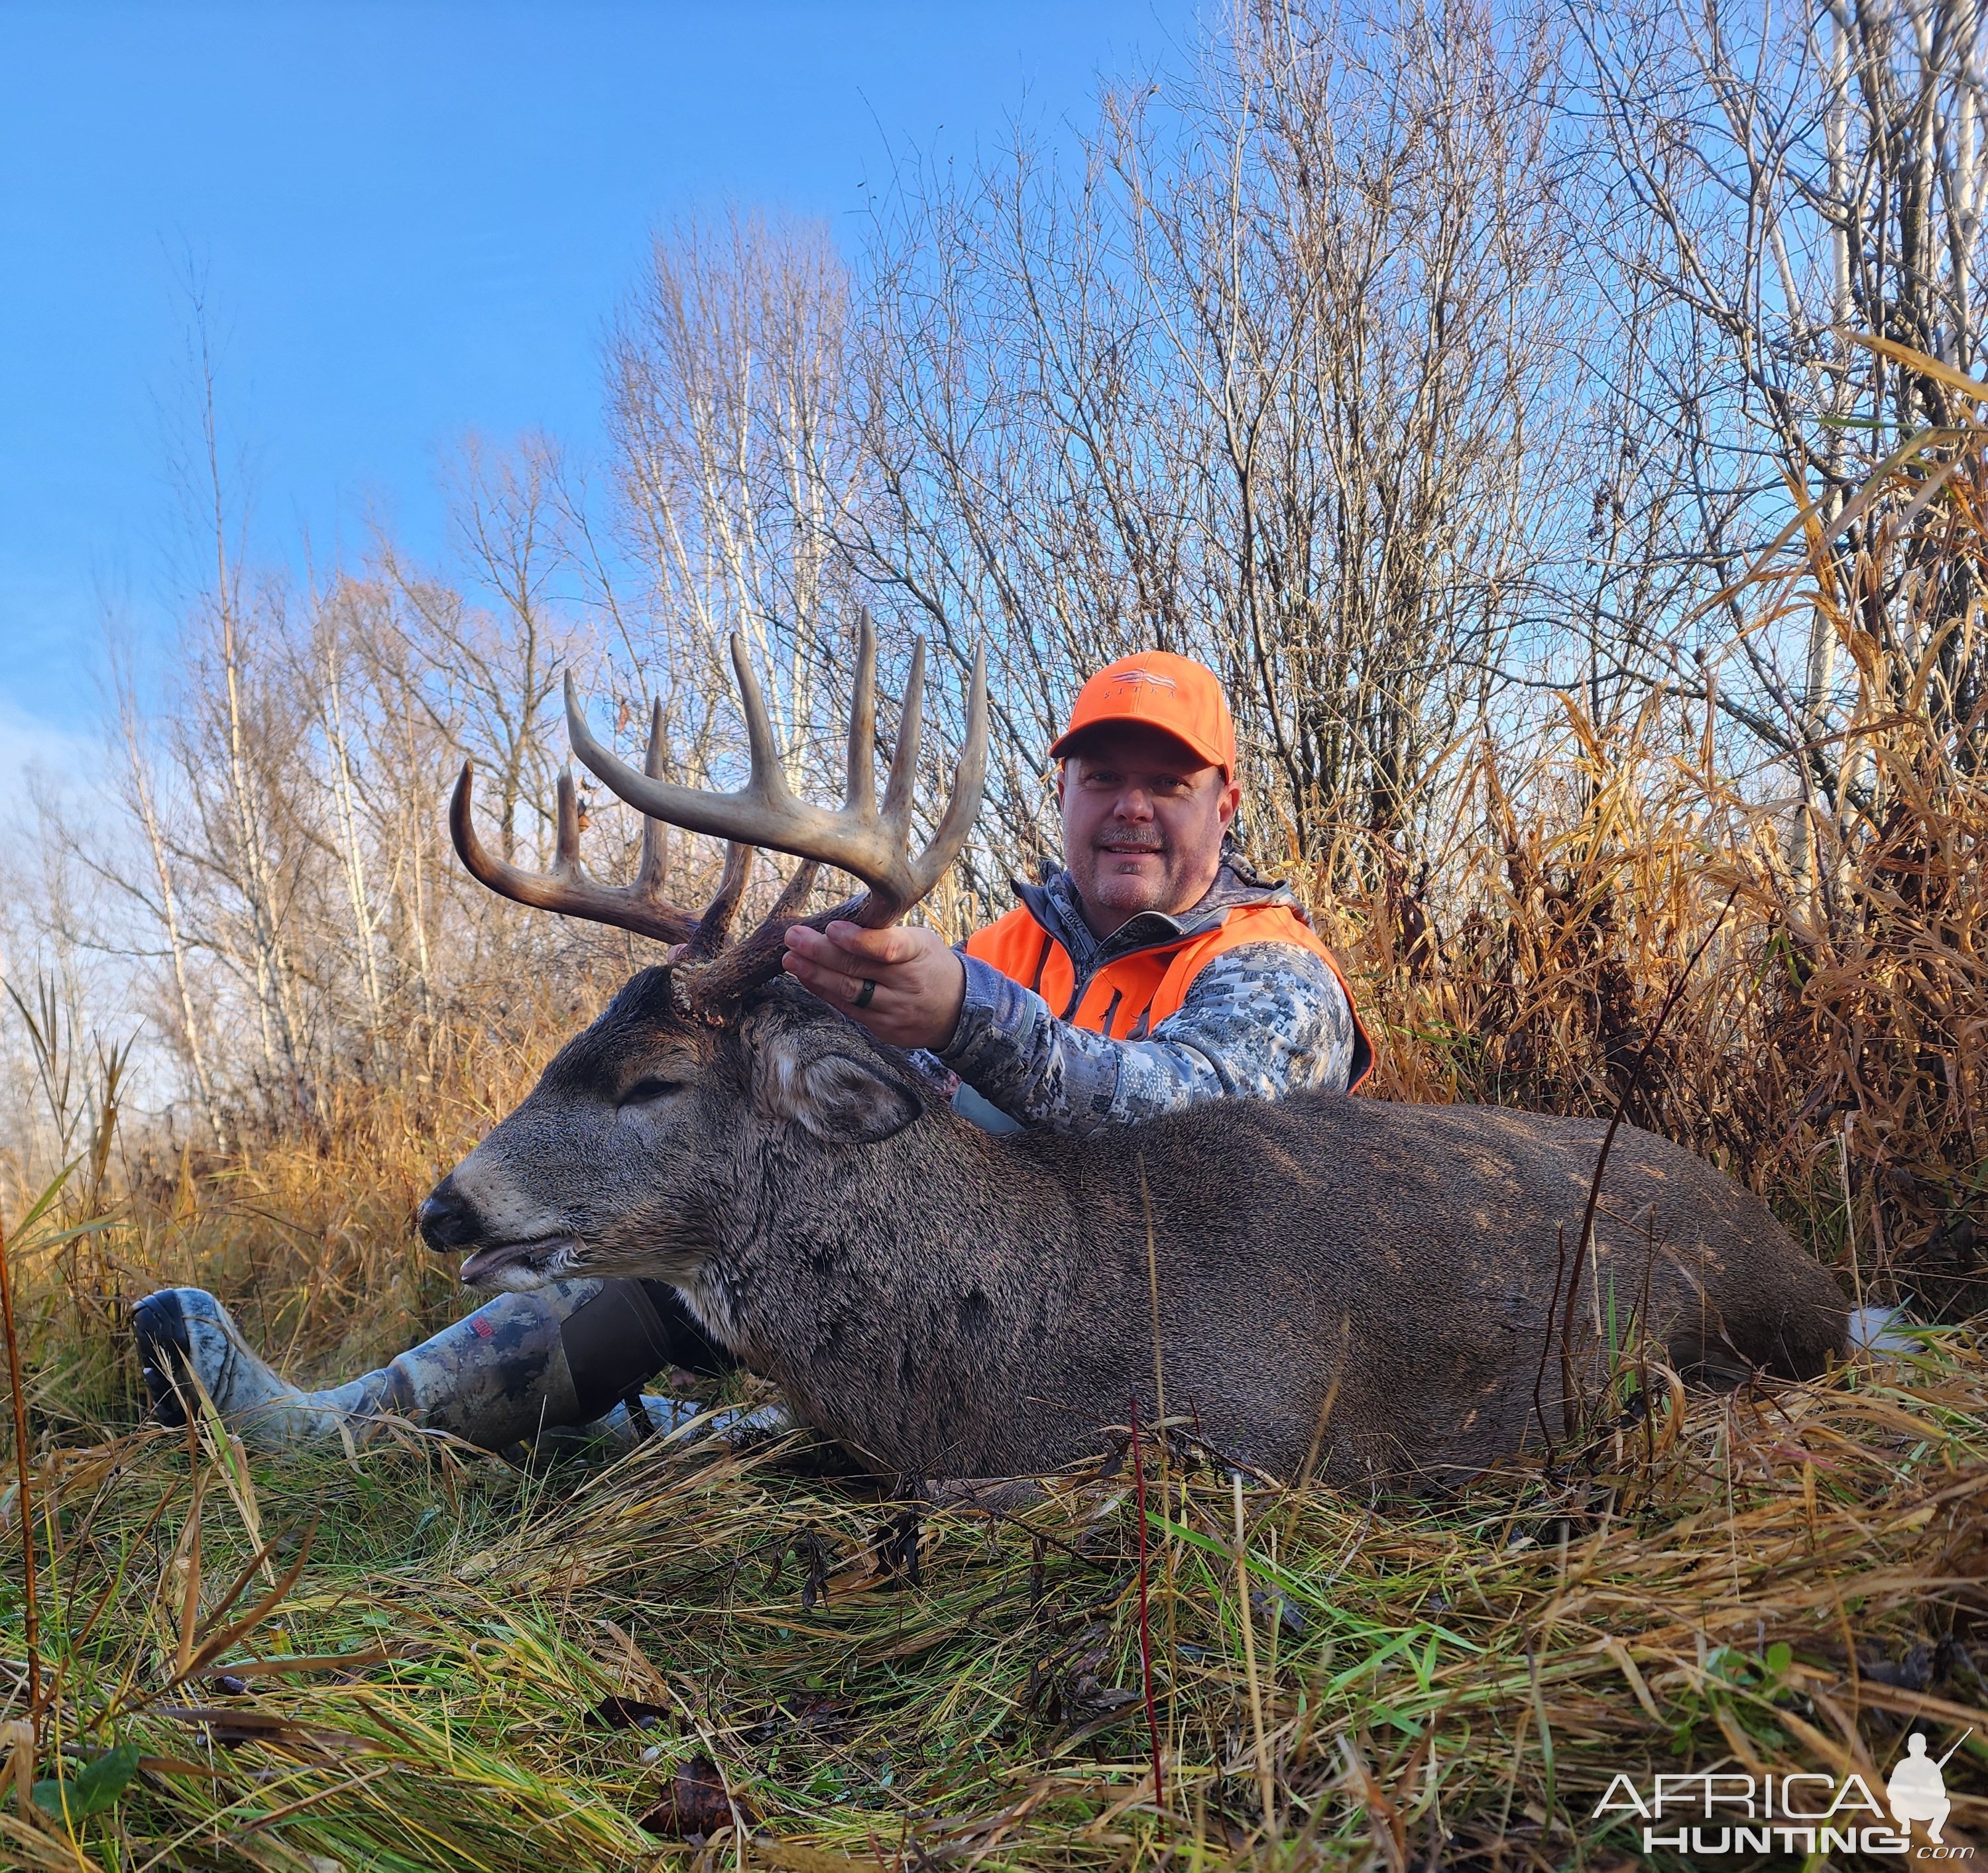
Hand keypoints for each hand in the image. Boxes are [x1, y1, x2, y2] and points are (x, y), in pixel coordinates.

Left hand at [782, 921, 966, 1051]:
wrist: (959, 1010)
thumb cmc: (930, 964)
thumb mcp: (920, 941)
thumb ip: (885, 934)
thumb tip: (835, 925)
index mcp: (920, 954)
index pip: (889, 948)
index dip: (857, 940)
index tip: (831, 928)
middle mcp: (909, 984)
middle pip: (859, 969)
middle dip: (820, 953)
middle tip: (793, 937)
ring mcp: (896, 1010)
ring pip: (849, 993)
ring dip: (815, 975)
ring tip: (790, 959)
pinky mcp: (885, 1030)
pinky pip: (849, 1010)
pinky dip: (825, 992)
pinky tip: (806, 978)